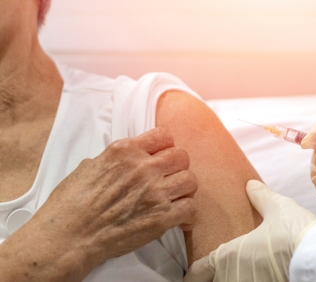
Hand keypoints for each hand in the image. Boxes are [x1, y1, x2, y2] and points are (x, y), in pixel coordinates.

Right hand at [21, 127, 197, 276]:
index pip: (163, 136)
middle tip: (170, 179)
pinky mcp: (161, 218)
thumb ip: (111, 160)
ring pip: (190, 180)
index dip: (165, 147)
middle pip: (181, 156)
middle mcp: (143, 168)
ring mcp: (155, 193)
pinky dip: (187, 215)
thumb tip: (122, 161)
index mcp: (124, 151)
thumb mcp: (88, 167)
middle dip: (177, 167)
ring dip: (184, 189)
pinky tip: (180, 219)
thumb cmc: (70, 205)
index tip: (162, 157)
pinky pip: (190, 208)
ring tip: (176, 198)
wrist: (67, 237)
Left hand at [183, 180, 315, 281]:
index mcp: (228, 256)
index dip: (193, 275)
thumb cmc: (294, 232)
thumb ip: (260, 196)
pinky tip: (263, 277)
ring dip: (235, 279)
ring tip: (245, 274)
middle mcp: (233, 278)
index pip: (199, 272)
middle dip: (216, 278)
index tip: (190, 277)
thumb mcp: (277, 207)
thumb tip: (251, 185)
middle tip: (219, 273)